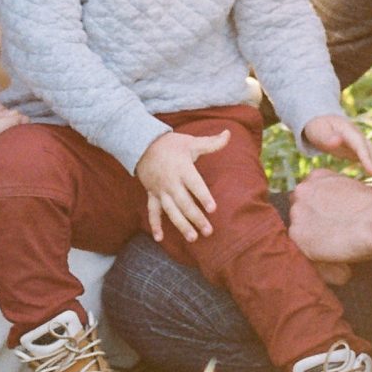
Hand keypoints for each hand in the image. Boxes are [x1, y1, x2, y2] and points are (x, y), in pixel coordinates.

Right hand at [135, 129, 228, 244]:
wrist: (142, 144)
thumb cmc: (171, 144)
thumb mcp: (191, 142)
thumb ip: (211, 142)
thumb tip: (228, 133)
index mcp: (182, 169)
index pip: (195, 185)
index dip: (203, 196)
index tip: (213, 209)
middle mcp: (171, 182)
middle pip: (185, 203)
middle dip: (196, 218)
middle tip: (208, 231)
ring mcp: (160, 190)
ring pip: (171, 211)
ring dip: (181, 225)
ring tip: (192, 238)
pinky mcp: (152, 195)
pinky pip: (152, 212)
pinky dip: (155, 225)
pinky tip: (159, 238)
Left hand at [287, 169, 371, 279]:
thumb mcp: (355, 190)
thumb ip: (338, 197)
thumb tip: (337, 214)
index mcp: (317, 177)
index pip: (309, 198)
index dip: (321, 215)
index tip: (336, 226)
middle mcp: (302, 191)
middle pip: (301, 216)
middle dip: (316, 230)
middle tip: (339, 243)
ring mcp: (298, 213)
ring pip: (303, 237)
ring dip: (321, 250)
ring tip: (345, 259)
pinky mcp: (299, 236)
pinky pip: (307, 257)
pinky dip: (324, 267)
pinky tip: (343, 270)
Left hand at [301, 112, 371, 185]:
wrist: (322, 122)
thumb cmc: (318, 128)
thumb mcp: (318, 132)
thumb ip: (326, 138)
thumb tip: (337, 141)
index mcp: (349, 131)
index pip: (360, 145)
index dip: (367, 158)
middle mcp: (359, 136)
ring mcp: (362, 143)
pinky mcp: (362, 150)